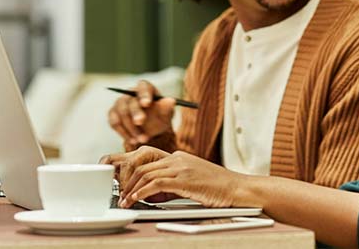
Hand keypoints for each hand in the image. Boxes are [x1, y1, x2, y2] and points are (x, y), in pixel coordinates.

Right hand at [107, 80, 174, 145]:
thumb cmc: (159, 117)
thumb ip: (167, 108)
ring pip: (121, 114)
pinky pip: (115, 123)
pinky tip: (133, 140)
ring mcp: (120, 103)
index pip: (143, 87)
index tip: (146, 104)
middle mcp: (130, 93)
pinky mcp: (113, 114)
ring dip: (131, 128)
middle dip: (135, 113)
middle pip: (130, 102)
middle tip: (140, 122)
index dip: (144, 94)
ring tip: (143, 139)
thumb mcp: (166, 114)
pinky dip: (124, 133)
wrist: (150, 130)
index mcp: (145, 88)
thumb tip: (171, 101)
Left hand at [113, 149, 248, 208]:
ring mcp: (181, 167)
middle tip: (120, 195)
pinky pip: (155, 184)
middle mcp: (178, 158)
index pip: (147, 160)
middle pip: (142, 165)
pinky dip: (141, 193)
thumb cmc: (218, 188)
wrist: (238, 189)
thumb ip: (173, 182)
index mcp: (178, 157)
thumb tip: (153, 192)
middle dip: (127, 181)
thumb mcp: (192, 180)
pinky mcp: (184, 179)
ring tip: (125, 201)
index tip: (124, 185)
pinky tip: (136, 201)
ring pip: (145, 174)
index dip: (131, 173)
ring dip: (131, 189)